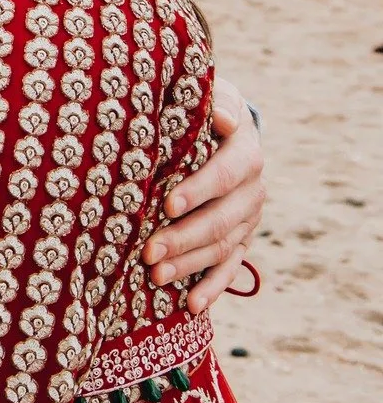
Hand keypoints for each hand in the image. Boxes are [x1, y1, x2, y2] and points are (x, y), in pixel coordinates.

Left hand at [145, 76, 264, 312]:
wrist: (219, 125)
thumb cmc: (197, 108)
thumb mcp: (207, 96)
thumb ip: (213, 104)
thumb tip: (220, 117)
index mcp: (246, 152)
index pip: (226, 173)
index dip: (199, 190)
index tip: (166, 204)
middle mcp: (253, 189)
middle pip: (222, 219)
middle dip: (184, 237)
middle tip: (148, 252)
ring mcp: (248, 218)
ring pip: (223, 247)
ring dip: (190, 265)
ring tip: (156, 277)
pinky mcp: (241, 239)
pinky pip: (231, 268)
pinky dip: (212, 288)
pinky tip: (192, 306)